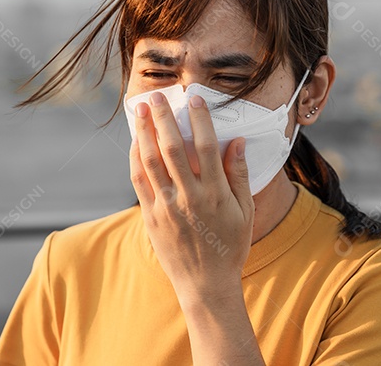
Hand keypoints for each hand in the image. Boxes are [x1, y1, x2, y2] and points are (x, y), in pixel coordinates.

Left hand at [129, 91, 254, 301]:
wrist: (206, 284)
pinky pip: (139, 182)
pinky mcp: (151, 216)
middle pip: (173, 148)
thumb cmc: (230, 246)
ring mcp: (167, 207)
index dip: (200, 121)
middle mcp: (190, 198)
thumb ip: (239, 175)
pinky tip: (135, 142)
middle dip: (163, 119)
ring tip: (139, 110)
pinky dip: (135, 159)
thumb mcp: (245, 212)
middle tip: (157, 96)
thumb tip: (237, 141)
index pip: (207, 147)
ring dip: (143, 132)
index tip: (195, 100)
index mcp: (216, 194)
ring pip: (151, 161)